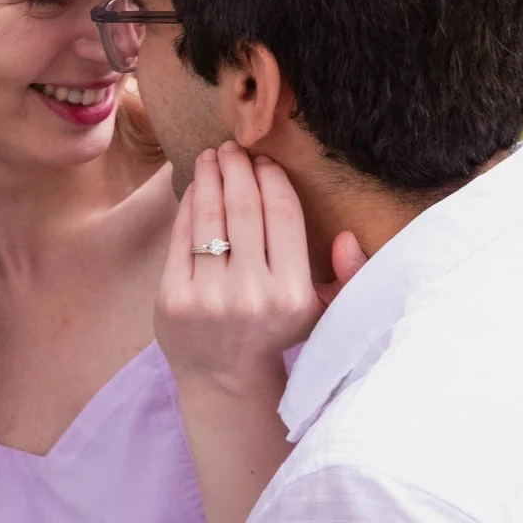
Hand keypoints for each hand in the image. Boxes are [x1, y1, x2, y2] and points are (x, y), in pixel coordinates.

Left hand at [156, 142, 362, 402]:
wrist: (224, 376)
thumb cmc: (277, 332)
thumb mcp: (324, 311)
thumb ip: (349, 275)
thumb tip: (346, 236)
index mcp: (292, 293)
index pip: (282, 215)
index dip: (272, 179)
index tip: (265, 161)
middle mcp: (251, 294)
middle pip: (243, 207)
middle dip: (237, 167)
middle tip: (233, 146)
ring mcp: (209, 296)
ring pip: (209, 216)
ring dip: (210, 175)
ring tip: (212, 155)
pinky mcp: (174, 297)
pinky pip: (182, 236)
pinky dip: (188, 204)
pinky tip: (195, 186)